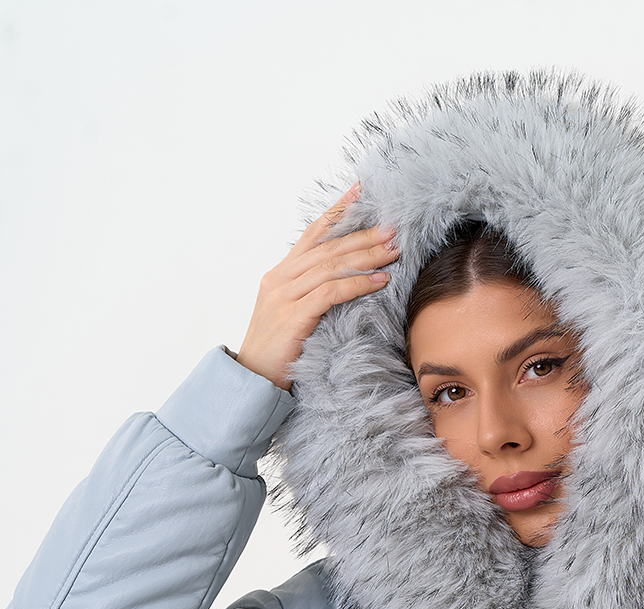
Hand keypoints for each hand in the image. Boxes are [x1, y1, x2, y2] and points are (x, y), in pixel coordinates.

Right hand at [234, 184, 399, 389]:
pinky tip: (380, 282)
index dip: (337, 212)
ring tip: (393, 252)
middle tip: (394, 229)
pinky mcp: (293, 317)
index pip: (312, 234)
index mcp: (279, 275)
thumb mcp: (291, 316)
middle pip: (328, 248)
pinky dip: (358, 284)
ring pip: (331, 266)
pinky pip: (330, 293)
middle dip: (363, 236)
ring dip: (366, 257)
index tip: (361, 192)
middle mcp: (280, 279)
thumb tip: (342, 284)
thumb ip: (309, 296)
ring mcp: (284, 296)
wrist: (250, 380)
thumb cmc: (276, 353)